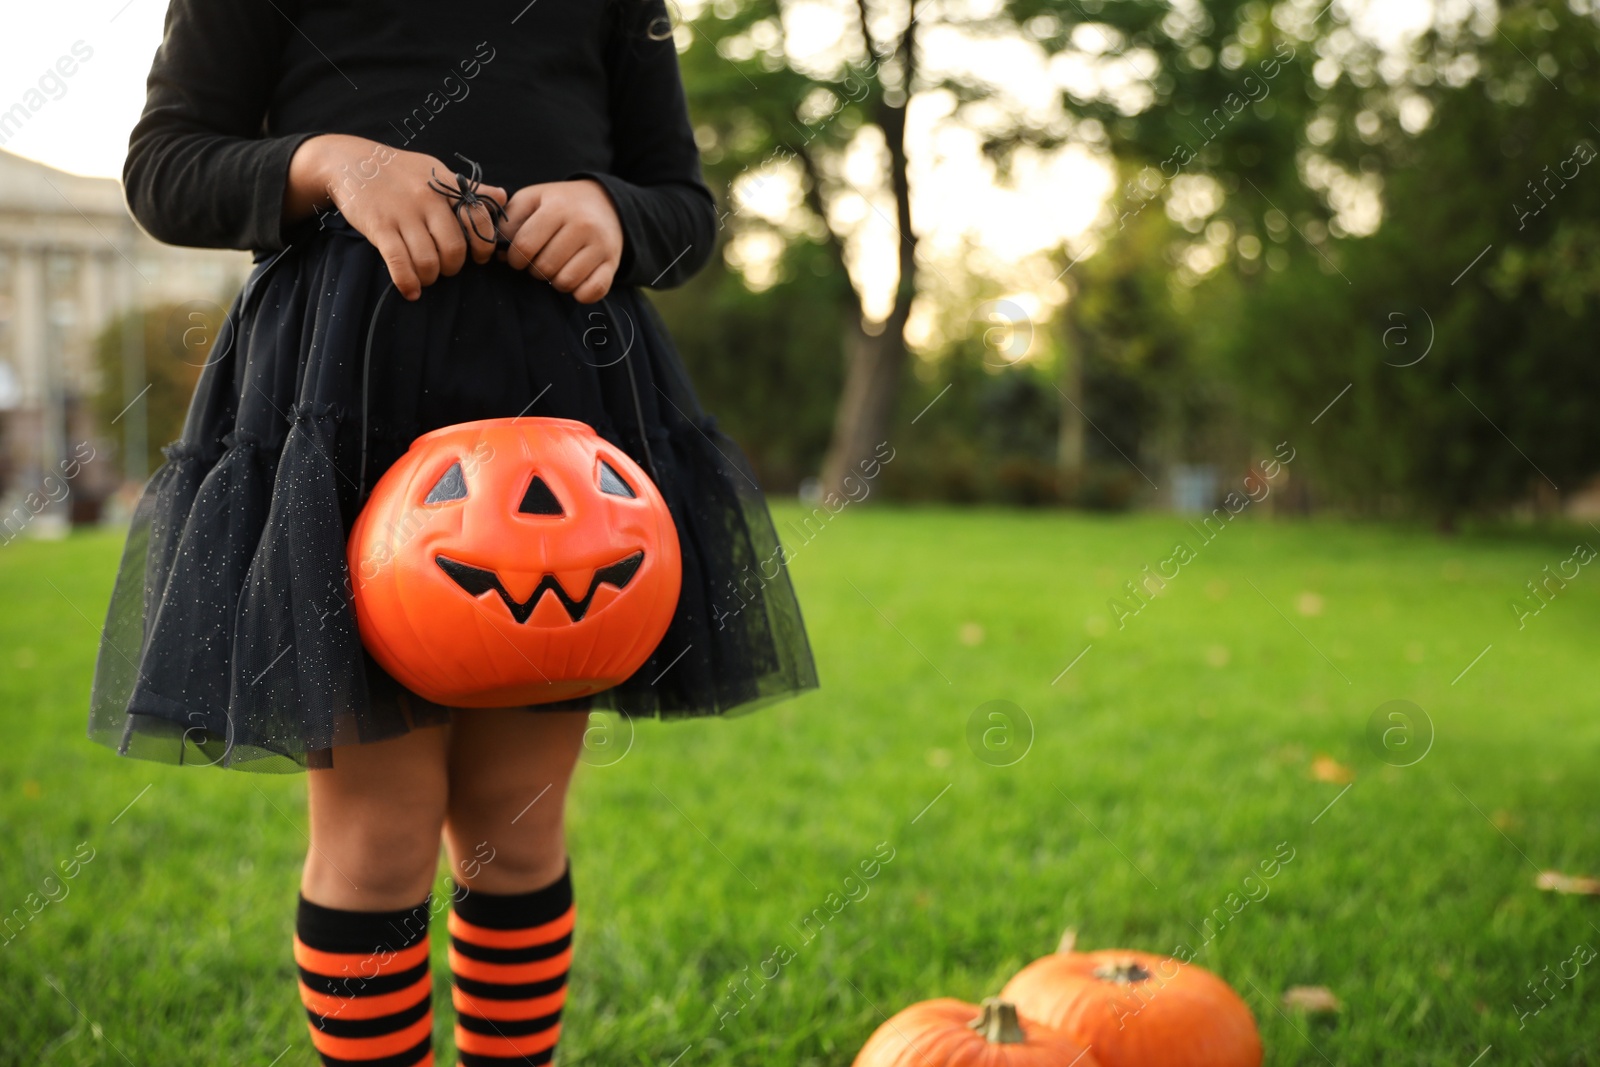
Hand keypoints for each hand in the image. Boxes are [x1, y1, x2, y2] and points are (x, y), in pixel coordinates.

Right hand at [285, 134, 506, 300]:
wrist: (351, 161)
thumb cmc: (400, 171)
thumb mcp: (436, 171)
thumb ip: (470, 190)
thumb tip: (504, 198)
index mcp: (446, 186)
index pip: (479, 219)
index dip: (484, 245)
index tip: (477, 257)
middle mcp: (428, 199)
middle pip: (455, 249)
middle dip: (453, 268)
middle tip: (446, 269)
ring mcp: (403, 213)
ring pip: (428, 261)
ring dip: (430, 277)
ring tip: (426, 277)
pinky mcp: (379, 226)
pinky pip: (399, 263)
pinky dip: (408, 283)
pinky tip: (411, 291)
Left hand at [499, 179, 623, 303]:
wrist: (606, 203)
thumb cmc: (561, 204)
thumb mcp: (533, 200)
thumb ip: (510, 222)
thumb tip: (500, 255)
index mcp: (558, 207)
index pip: (525, 245)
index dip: (515, 258)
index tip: (518, 257)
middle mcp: (583, 225)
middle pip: (545, 267)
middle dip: (535, 270)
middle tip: (539, 261)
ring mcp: (601, 245)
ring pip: (566, 282)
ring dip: (555, 282)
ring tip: (556, 268)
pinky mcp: (612, 263)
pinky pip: (592, 292)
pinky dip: (579, 293)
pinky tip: (575, 280)